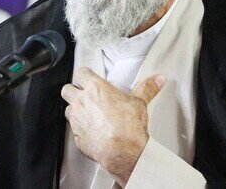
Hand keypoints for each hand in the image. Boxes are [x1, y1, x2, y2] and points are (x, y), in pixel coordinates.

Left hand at [61, 67, 166, 186]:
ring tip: (87, 113)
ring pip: (67, 108)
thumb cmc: (128, 127)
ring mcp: (77, 118)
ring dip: (74, 109)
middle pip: (67, 89)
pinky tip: (90, 130)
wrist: (122, 151)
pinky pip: (73, 128)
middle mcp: (82, 101)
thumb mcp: (140, 102)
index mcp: (95, 88)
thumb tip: (157, 79)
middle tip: (83, 95)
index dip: (85, 75)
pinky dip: (79, 127)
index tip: (89, 79)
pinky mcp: (76, 135)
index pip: (81, 73)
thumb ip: (147, 88)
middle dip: (73, 91)